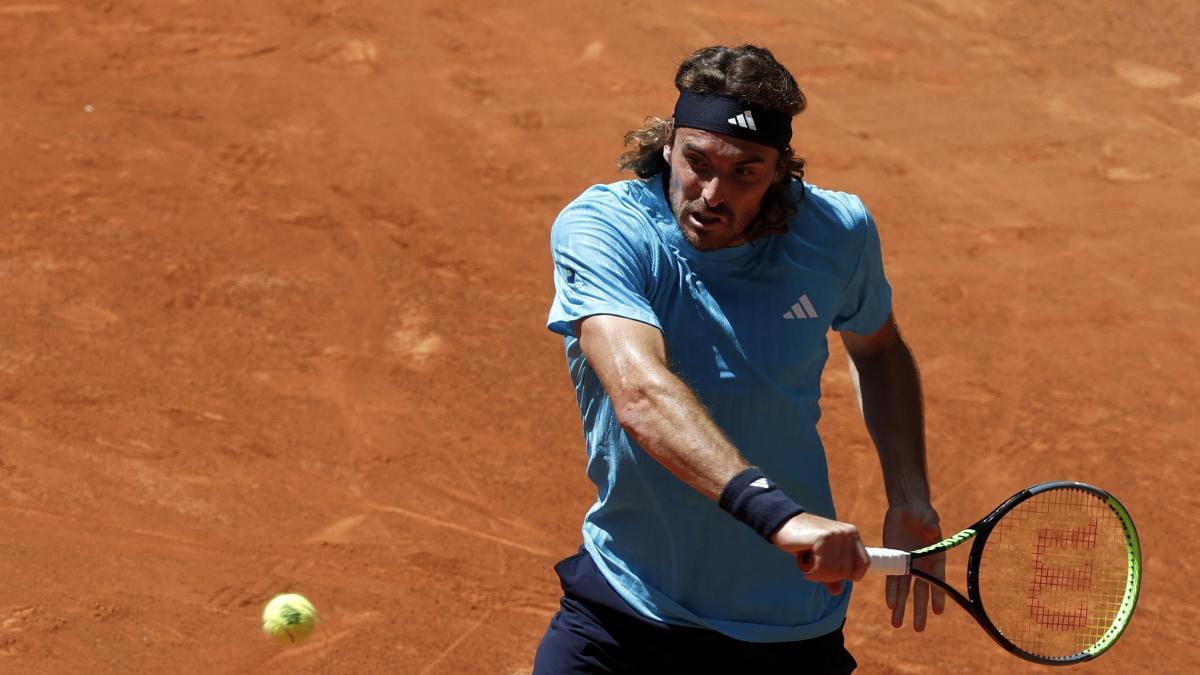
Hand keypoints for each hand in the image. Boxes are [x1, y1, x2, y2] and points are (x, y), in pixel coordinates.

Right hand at [772, 513, 868, 594]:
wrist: (783, 523)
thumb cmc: (803, 541)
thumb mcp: (821, 558)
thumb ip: (831, 573)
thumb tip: (837, 591)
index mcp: (852, 535)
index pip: (864, 564)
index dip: (848, 575)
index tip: (830, 572)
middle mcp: (848, 533)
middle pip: (846, 572)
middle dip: (827, 575)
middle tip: (813, 566)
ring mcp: (836, 534)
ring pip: (835, 572)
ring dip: (818, 574)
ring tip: (808, 563)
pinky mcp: (823, 538)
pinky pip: (823, 568)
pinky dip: (812, 572)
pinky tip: (804, 563)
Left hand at [883, 502, 944, 630]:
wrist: (906, 507)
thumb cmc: (922, 512)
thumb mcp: (927, 516)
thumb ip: (930, 523)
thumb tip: (932, 530)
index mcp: (935, 558)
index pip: (937, 580)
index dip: (938, 595)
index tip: (938, 611)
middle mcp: (922, 565)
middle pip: (920, 591)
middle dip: (919, 610)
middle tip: (918, 628)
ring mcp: (907, 564)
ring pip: (904, 590)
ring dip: (901, 606)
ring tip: (897, 624)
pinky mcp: (893, 560)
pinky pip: (891, 578)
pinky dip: (890, 591)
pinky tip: (889, 604)